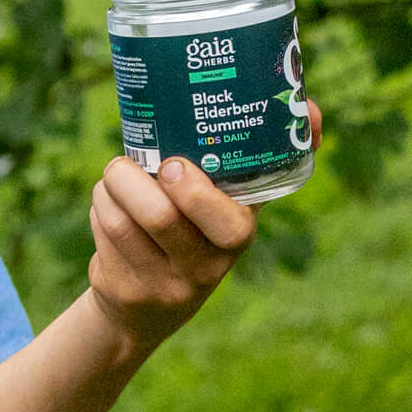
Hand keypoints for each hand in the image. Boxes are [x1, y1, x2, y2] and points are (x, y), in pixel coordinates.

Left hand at [86, 98, 322, 352]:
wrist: (147, 303)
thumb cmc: (193, 226)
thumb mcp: (227, 200)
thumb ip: (257, 156)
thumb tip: (310, 108)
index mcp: (237, 236)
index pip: (231, 225)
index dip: (196, 193)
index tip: (173, 164)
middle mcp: (207, 268)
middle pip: (162, 218)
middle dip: (132, 177)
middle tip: (130, 163)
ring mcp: (166, 283)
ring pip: (122, 220)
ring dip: (111, 185)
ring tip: (119, 176)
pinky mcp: (127, 290)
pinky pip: (105, 230)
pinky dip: (101, 203)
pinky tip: (111, 204)